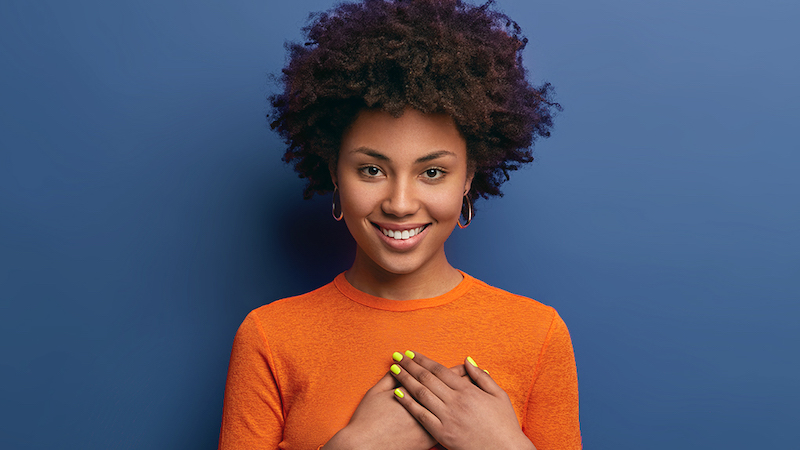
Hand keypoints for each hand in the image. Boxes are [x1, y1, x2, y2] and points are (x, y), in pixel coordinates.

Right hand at [324, 362, 468, 449]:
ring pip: (452, 409)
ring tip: (478, 391)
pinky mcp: (428, 440)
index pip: (439, 378)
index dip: (452, 370)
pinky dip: (459, 419)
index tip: (464, 363)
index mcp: (414, 394)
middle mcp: (425, 409)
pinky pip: (448, 428)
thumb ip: (389, 379)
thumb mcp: (376, 393)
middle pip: (450, 391)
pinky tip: (467, 416)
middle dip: (464, 381)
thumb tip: (397, 368)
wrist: (365, 446)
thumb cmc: (368, 419)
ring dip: (466, 399)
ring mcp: (428, 426)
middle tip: (477, 372)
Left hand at [390, 352, 535, 449]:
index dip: (423, 360)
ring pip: (421, 394)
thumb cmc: (504, 425)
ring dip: (405, 379)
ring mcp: (448, 418)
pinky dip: (408, 403)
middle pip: (427, 379)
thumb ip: (481, 377)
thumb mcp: (499, 396)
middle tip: (397, 356)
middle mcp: (456, 402)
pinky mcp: (442, 433)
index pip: (440, 370)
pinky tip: (398, 393)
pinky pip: (421, 415)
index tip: (411, 353)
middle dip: (410, 365)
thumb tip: (467, 360)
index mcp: (469, 391)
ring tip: (394, 369)